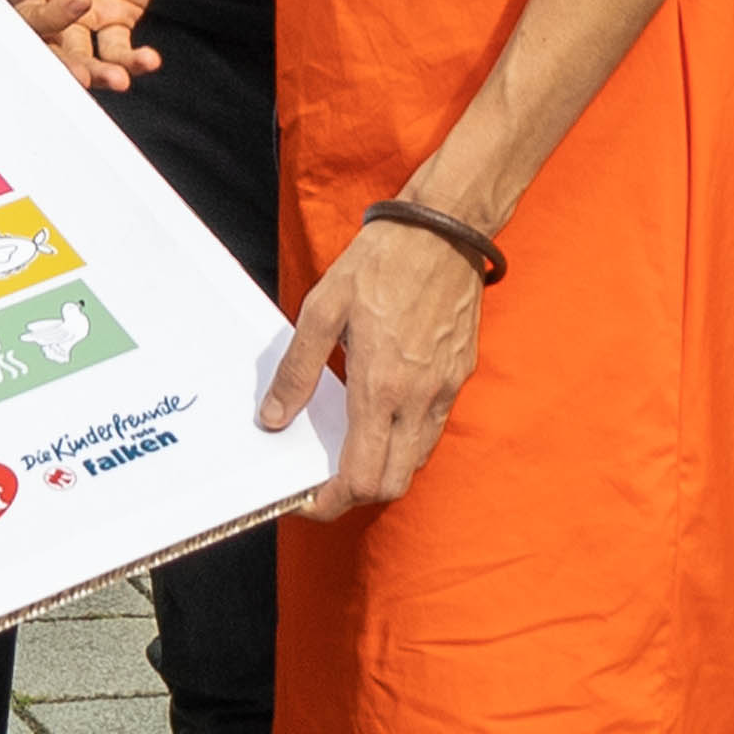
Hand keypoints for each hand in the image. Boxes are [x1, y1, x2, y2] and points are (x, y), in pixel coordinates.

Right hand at [0, 0, 207, 79]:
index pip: (27, 7)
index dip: (44, 17)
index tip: (74, 6)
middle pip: (52, 40)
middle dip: (68, 63)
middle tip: (89, 77)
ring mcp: (90, 6)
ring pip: (84, 51)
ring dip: (100, 70)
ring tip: (121, 79)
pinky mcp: (122, 11)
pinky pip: (119, 45)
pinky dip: (131, 59)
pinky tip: (147, 61)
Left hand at [264, 210, 488, 511]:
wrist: (444, 232)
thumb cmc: (379, 264)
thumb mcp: (322, 309)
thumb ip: (298, 371)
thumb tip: (273, 418)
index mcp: (381, 386)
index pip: (361, 476)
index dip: (331, 502)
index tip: (307, 501)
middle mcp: (419, 398)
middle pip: (392, 484)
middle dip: (355, 495)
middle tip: (322, 483)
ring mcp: (445, 390)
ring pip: (416, 461)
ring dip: (382, 471)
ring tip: (345, 452)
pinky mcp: (460, 377)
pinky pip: (431, 430)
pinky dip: (404, 442)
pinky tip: (378, 418)